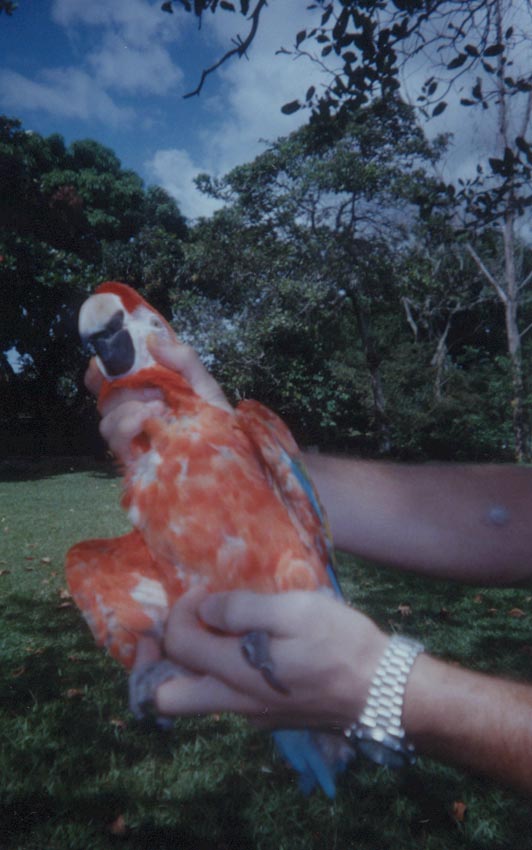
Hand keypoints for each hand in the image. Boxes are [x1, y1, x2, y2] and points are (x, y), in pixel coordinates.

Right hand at [85, 336, 231, 463]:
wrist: (230, 459)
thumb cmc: (217, 423)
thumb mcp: (205, 385)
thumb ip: (183, 360)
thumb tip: (151, 340)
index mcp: (147, 393)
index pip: (110, 382)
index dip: (99, 372)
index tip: (101, 362)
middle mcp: (135, 415)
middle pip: (105, 398)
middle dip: (121, 388)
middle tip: (154, 389)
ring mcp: (133, 439)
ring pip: (106, 420)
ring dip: (127, 409)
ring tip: (160, 407)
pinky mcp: (134, 460)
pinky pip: (116, 441)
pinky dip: (129, 425)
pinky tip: (153, 421)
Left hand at [156, 589, 386, 728]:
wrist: (386, 692)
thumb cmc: (342, 644)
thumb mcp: (296, 611)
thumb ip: (243, 610)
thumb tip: (205, 610)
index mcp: (237, 673)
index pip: (178, 645)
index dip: (179, 613)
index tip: (202, 593)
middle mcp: (235, 702)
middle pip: (165, 698)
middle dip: (153, 663)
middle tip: (167, 632)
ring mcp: (252, 715)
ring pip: (194, 700)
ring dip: (186, 667)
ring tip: (207, 631)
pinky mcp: (269, 716)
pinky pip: (225, 698)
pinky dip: (217, 672)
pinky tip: (242, 647)